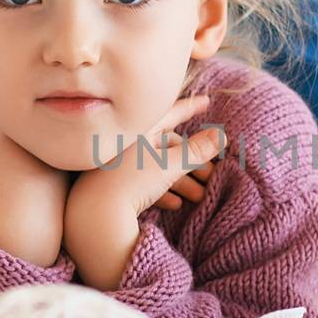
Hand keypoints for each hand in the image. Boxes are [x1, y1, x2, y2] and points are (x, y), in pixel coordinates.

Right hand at [0, 118, 70, 267]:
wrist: (25, 223)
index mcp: (21, 130)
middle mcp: (44, 139)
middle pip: (19, 137)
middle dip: (1, 145)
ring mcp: (58, 159)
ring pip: (33, 153)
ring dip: (18, 159)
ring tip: (3, 178)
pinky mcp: (68, 179)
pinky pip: (47, 170)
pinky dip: (33, 174)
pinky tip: (20, 190)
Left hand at [62, 95, 226, 289]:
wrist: (95, 216)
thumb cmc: (131, 182)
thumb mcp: (169, 165)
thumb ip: (196, 151)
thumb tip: (223, 136)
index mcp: (138, 130)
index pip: (169, 113)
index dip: (190, 108)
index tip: (206, 101)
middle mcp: (127, 143)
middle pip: (166, 145)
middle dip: (192, 160)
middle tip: (211, 172)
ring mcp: (118, 165)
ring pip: (157, 166)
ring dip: (181, 180)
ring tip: (198, 196)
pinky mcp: (113, 186)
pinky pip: (143, 183)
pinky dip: (161, 191)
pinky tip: (175, 204)